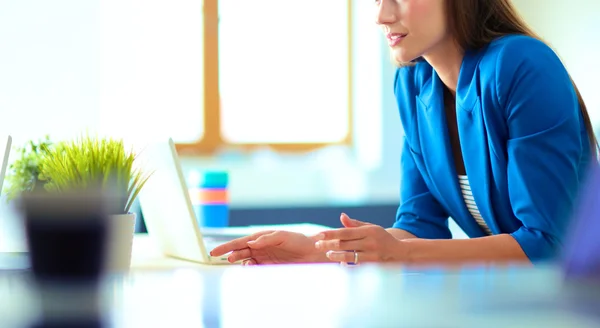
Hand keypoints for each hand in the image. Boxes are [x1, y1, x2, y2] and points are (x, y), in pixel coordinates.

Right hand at [210, 230, 325, 264]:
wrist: (312, 253)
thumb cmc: (299, 241)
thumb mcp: (283, 236)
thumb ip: (266, 239)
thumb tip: (250, 242)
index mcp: (261, 237)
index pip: (240, 241)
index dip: (227, 246)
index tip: (214, 251)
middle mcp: (259, 247)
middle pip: (239, 251)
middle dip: (230, 254)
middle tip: (225, 258)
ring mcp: (263, 258)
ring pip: (245, 261)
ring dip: (242, 262)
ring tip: (244, 263)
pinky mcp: (268, 267)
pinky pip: (255, 269)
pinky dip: (250, 269)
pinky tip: (251, 267)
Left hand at [314, 213, 407, 263]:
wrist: (399, 252)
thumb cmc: (381, 237)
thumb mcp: (370, 228)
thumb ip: (354, 224)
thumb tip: (341, 216)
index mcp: (368, 231)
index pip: (345, 232)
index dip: (331, 234)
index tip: (319, 235)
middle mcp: (369, 242)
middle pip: (344, 244)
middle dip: (328, 244)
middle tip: (317, 245)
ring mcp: (371, 254)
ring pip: (348, 256)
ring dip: (335, 255)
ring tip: (327, 254)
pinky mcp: (372, 265)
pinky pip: (355, 265)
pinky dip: (346, 264)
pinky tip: (339, 262)